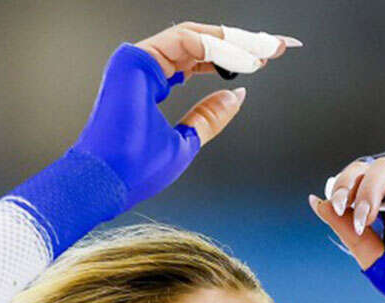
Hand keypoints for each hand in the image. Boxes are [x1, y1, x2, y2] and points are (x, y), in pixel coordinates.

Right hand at [73, 23, 297, 210]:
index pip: (201, 61)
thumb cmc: (135, 171)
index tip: (268, 59)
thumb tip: (237, 95)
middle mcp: (145, 69)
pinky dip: (218, 48)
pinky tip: (243, 61)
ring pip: (197, 37)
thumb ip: (208, 117)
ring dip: (235, 42)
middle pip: (202, 44)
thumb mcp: (184, 142)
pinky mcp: (136, 57)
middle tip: (277, 45)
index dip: (236, 58)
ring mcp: (138, 61)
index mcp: (152, 86)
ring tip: (265, 51)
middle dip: (243, 43)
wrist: (107, 182)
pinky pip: (186, 40)